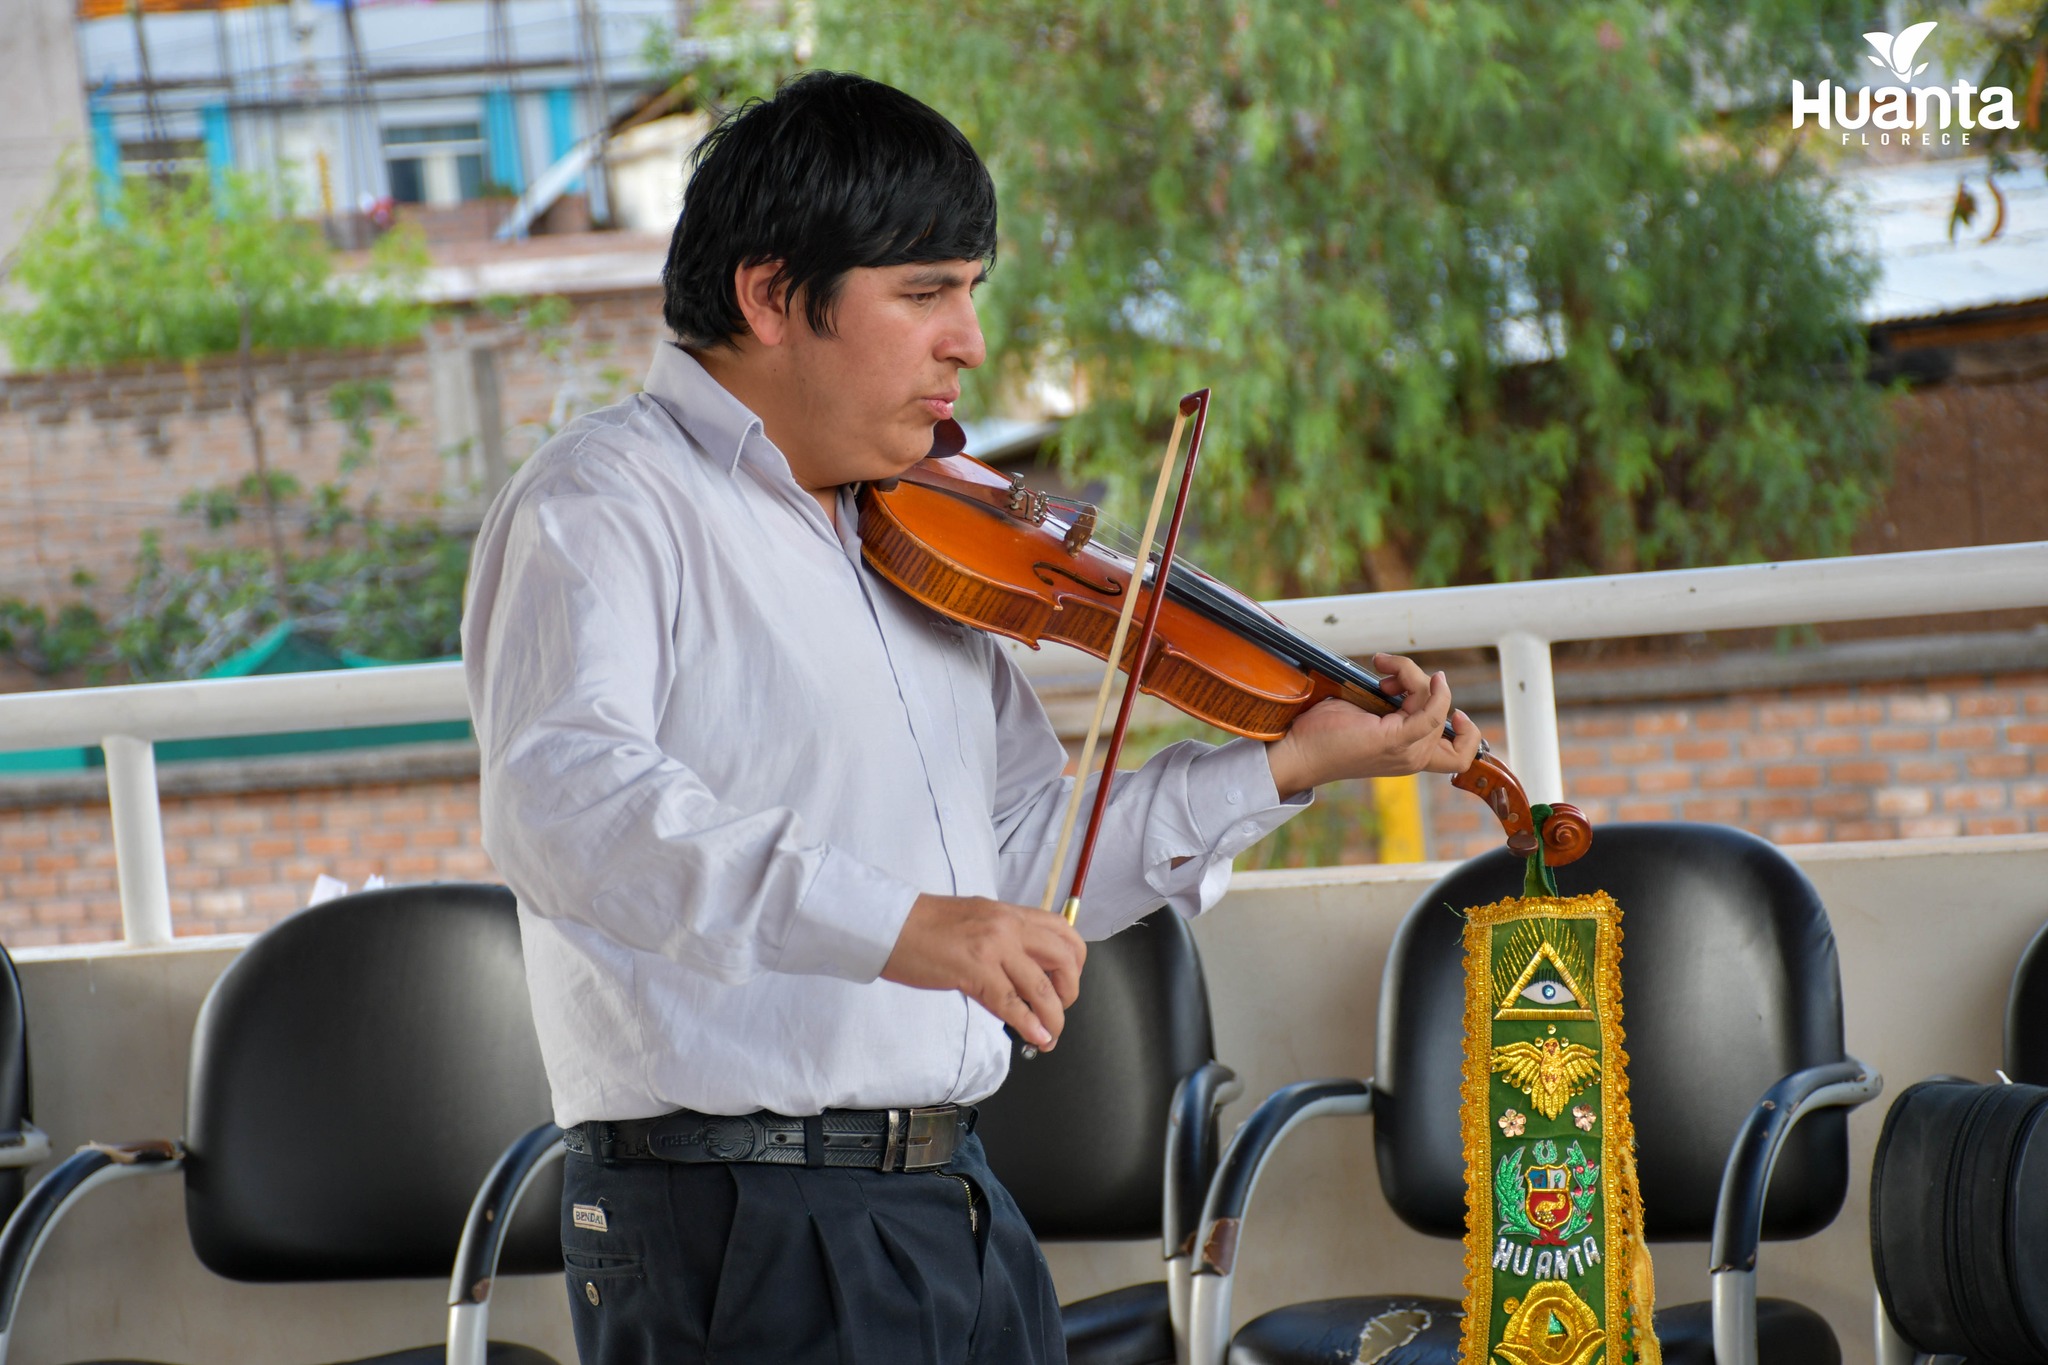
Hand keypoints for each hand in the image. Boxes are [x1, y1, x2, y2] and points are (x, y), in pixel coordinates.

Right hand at [881, 894, 1086, 1050]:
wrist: (887, 923)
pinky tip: (1035, 1037)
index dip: (1074, 961)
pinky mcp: (974, 970)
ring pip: (1043, 987)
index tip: (1067, 982)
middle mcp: (1007, 926)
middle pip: (1063, 959)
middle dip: (1069, 991)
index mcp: (1008, 912)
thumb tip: (1021, 971)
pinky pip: (1013, 1004)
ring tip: (1049, 1036)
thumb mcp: (974, 919)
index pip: (1062, 930)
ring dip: (1053, 1017)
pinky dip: (1030, 1026)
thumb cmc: (921, 924)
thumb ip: (1001, 939)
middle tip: (1059, 1009)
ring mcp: (993, 947)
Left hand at [1264, 652, 1484, 798]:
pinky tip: (1418, 675)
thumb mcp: (1366, 716)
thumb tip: (1400, 679)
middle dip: (1419, 682)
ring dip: (1411, 676)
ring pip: (1433, 703)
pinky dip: (1432, 690)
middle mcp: (1414, 757)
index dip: (1468, 734)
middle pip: (1441, 712)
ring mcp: (1407, 751)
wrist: (1298, 751)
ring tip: (1381, 670)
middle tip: (1385, 676)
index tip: (1455, 710)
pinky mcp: (1395, 740)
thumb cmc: (1324, 734)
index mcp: (1409, 755)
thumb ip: (1392, 705)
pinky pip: (1431, 712)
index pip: (1457, 755)